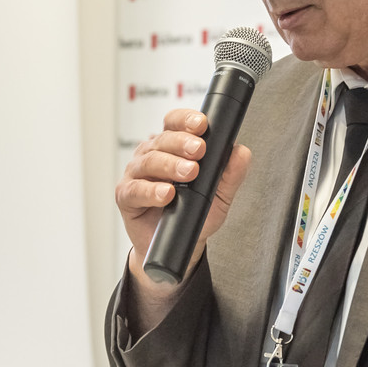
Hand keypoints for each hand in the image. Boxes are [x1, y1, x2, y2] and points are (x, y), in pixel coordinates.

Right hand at [115, 107, 251, 290]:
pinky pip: (135, 190)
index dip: (185, 120)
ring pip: (149, 161)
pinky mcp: (126, 196)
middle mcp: (151, 155)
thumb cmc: (194, 214)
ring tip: (189, 173)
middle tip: (199, 150)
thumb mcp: (218, 195)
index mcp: (171, 147)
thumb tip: (241, 152)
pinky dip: (151, 190)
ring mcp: (136, 174)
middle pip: (162, 140)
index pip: (174, 123)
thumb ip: (230, 174)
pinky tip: (166, 194)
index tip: (202, 124)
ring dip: (170, 165)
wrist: (179, 246)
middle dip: (182, 143)